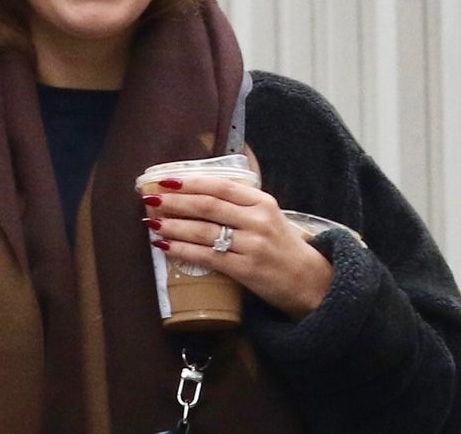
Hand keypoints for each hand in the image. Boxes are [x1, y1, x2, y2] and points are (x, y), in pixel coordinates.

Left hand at [141, 176, 333, 319]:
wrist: (310, 281)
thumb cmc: (282, 246)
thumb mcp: (267, 215)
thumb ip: (239, 203)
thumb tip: (194, 192)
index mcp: (262, 201)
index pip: (219, 186)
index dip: (189, 182)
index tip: (165, 179)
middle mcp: (258, 220)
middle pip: (207, 206)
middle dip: (174, 201)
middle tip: (150, 198)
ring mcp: (253, 245)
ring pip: (204, 231)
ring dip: (173, 226)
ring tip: (152, 222)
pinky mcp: (246, 270)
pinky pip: (207, 257)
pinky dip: (182, 251)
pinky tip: (165, 247)